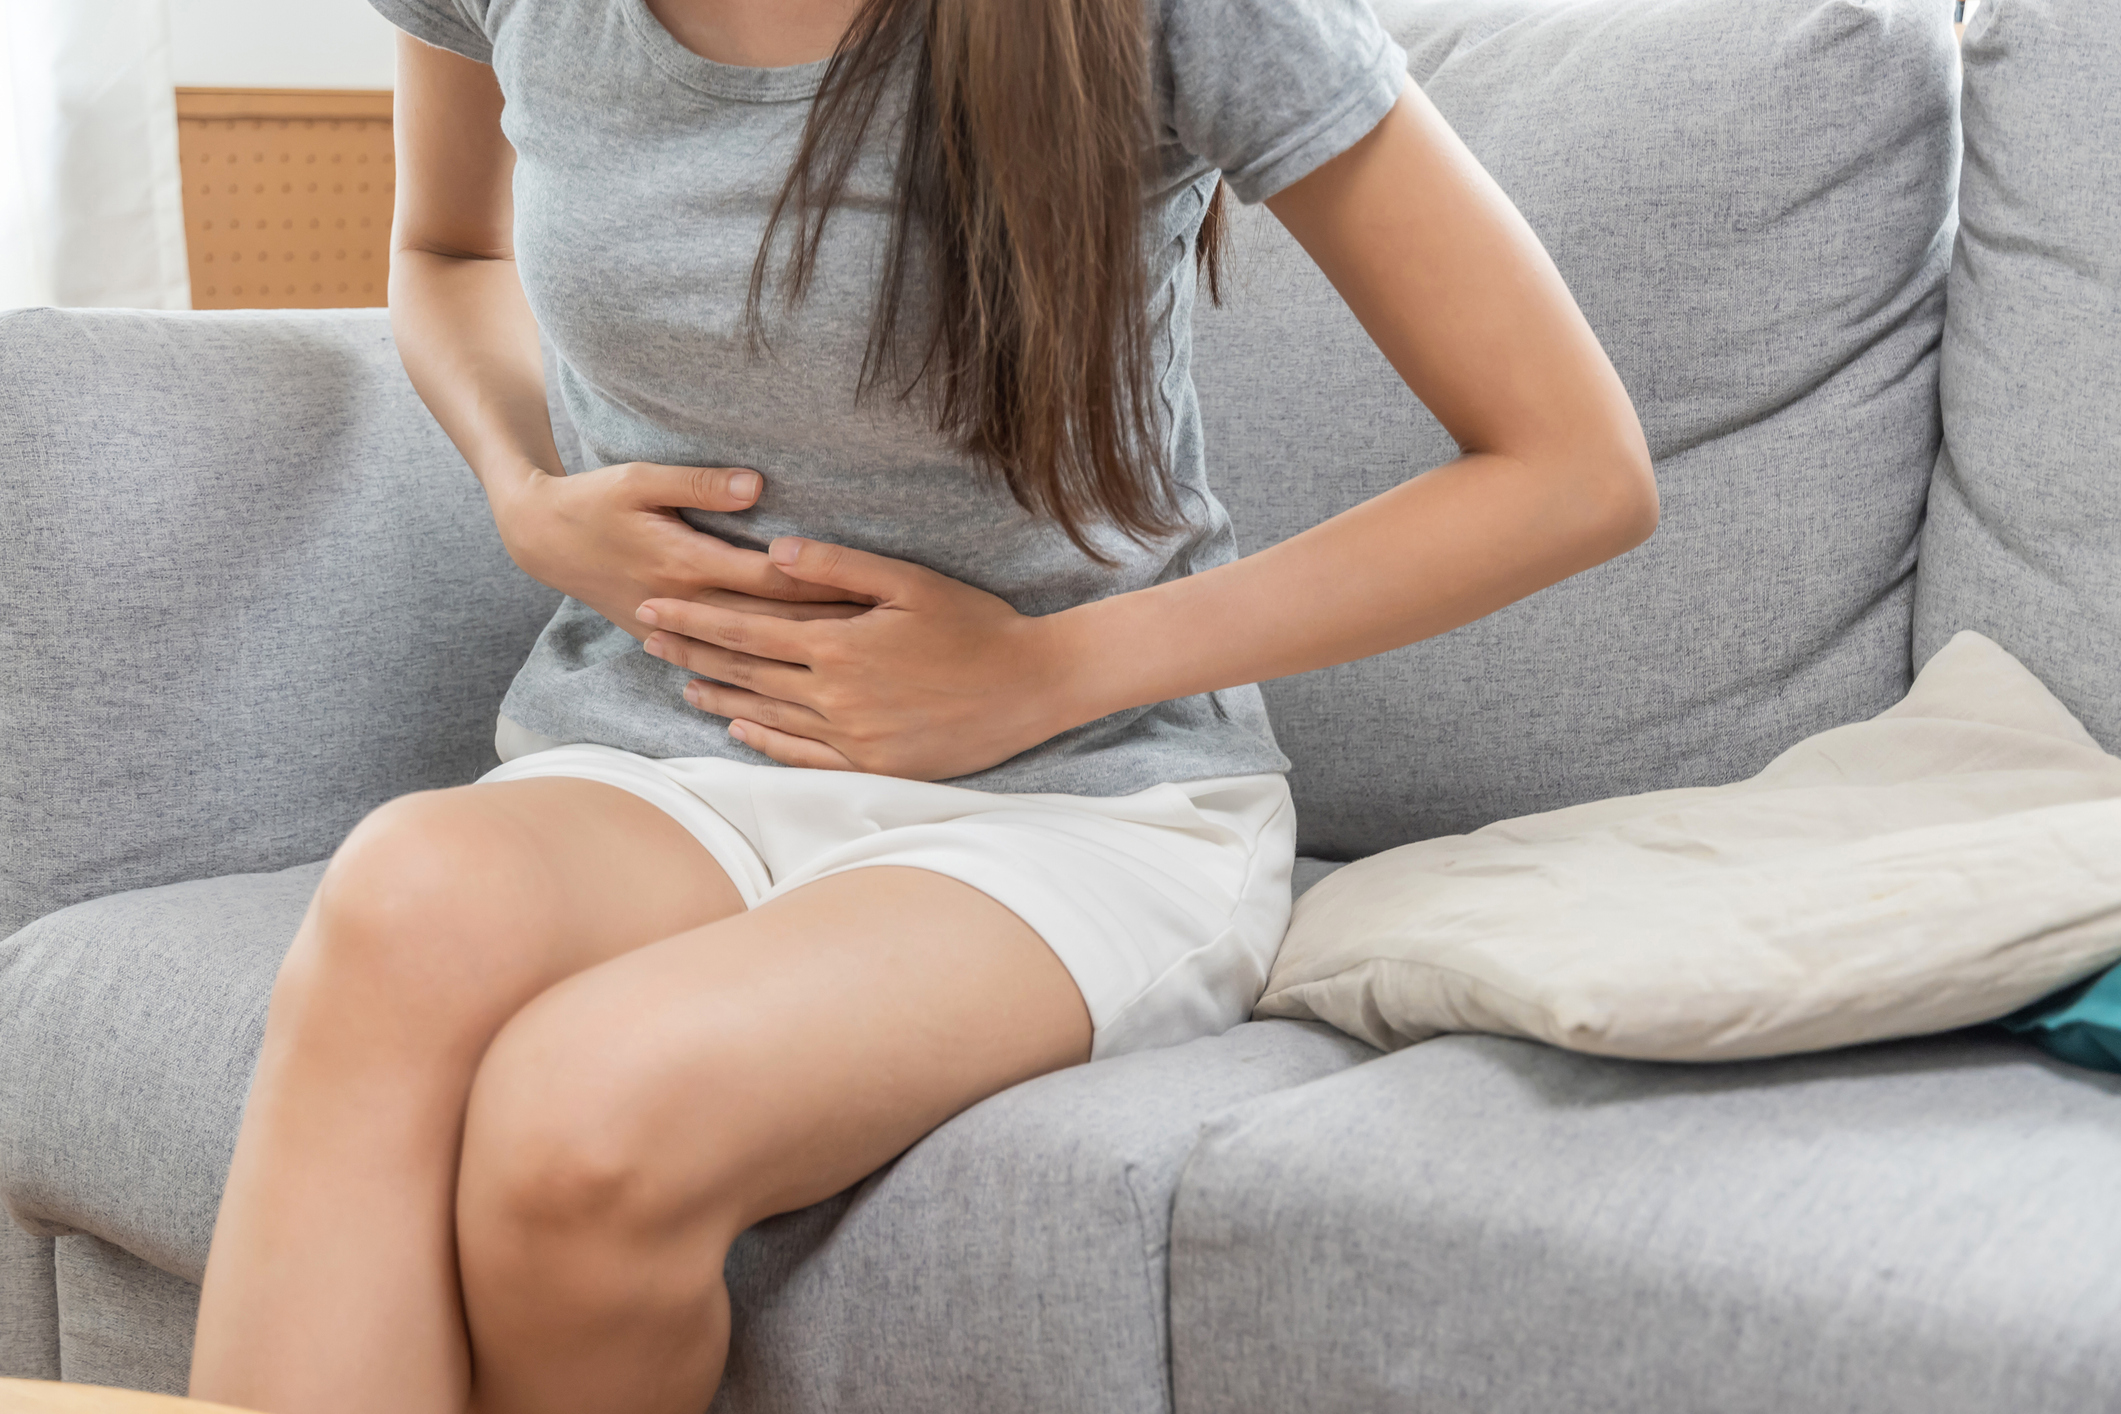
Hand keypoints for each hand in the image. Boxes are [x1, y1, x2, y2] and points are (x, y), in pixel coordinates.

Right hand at [491, 462, 862, 641]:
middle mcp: (685, 602)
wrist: (541, 540)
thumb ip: (700, 485)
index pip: (770, 581)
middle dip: (826, 630)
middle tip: (884, 640)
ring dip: (800, 654)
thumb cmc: (595, 500)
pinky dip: (760, 668)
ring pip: (750, 647)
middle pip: (770, 622)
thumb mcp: (640, 478)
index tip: (871, 594)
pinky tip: (797, 682)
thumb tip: (756, 486)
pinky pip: (723, 658)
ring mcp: (675, 627)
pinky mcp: (666, 638)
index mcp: (687, 562)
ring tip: (855, 663)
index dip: (821, 587)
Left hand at [634, 538, 1092, 779]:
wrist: (1032, 687)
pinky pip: (803, 754)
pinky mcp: (873, 765)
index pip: (746, 630)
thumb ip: (837, 567)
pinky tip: (739, 727)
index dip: (695, 618)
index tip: (653, 606)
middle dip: (691, 652)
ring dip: (718, 696)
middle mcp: (836, 696)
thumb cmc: (977, 625)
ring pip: (767, 714)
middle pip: (745, 672)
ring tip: (680, 683)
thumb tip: (770, 554)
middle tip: (645, 639)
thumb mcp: (909, 581)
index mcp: (839, 646)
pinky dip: (765, 740)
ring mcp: (852, 736)